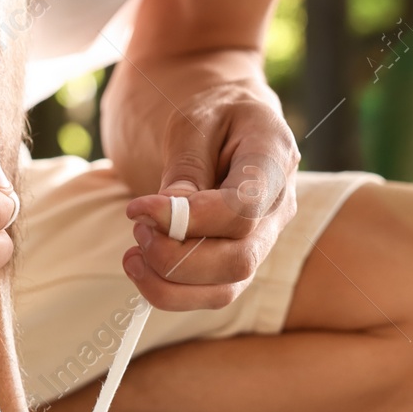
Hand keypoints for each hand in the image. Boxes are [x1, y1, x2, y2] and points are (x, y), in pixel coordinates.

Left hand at [122, 84, 297, 310]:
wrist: (233, 126)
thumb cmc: (214, 116)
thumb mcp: (193, 123)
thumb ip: (185, 167)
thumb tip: (166, 215)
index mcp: (274, 159)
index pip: (242, 209)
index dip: (188, 220)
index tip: (139, 208)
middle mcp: (278, 208)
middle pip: (238, 259)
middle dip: (175, 257)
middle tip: (138, 227)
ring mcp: (264, 240)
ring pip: (226, 289)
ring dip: (170, 282)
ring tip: (134, 251)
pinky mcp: (241, 261)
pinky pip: (213, 295)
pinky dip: (172, 291)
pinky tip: (143, 266)